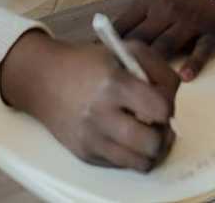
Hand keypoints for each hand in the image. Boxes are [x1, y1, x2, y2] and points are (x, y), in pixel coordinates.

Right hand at [0, 30, 179, 172]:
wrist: (42, 79)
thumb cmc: (87, 62)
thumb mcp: (123, 49)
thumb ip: (156, 69)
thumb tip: (172, 99)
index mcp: (113, 83)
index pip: (160, 109)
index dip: (167, 106)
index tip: (160, 101)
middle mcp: (101, 114)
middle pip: (153, 143)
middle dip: (163, 134)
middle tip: (156, 123)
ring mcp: (92, 138)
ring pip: (141, 162)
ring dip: (150, 150)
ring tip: (145, 133)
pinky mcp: (85, 154)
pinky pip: (122, 165)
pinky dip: (130, 154)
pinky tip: (124, 136)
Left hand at [113, 0, 214, 81]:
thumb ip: (138, 12)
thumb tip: (111, 37)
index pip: (123, 26)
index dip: (109, 47)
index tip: (99, 64)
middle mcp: (167, 10)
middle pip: (141, 39)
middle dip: (126, 61)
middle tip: (115, 83)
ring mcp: (190, 21)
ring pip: (166, 46)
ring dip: (152, 66)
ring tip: (142, 86)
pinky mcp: (212, 32)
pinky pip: (202, 50)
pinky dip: (194, 64)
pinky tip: (184, 77)